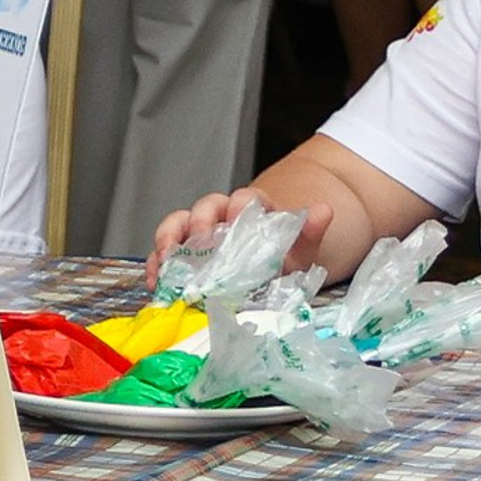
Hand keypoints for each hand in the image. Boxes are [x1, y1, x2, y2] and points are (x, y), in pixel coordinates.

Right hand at [147, 181, 334, 284]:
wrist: (275, 265)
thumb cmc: (286, 254)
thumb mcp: (302, 246)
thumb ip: (311, 231)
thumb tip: (324, 210)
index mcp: (251, 209)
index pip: (244, 198)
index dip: (239, 205)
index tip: (237, 215)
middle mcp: (222, 216)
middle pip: (204, 208)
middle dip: (198, 224)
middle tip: (198, 243)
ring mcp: (200, 235)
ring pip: (178, 226)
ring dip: (168, 241)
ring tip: (166, 262)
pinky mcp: (185, 256)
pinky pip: (166, 254)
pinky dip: (158, 265)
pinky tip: (156, 282)